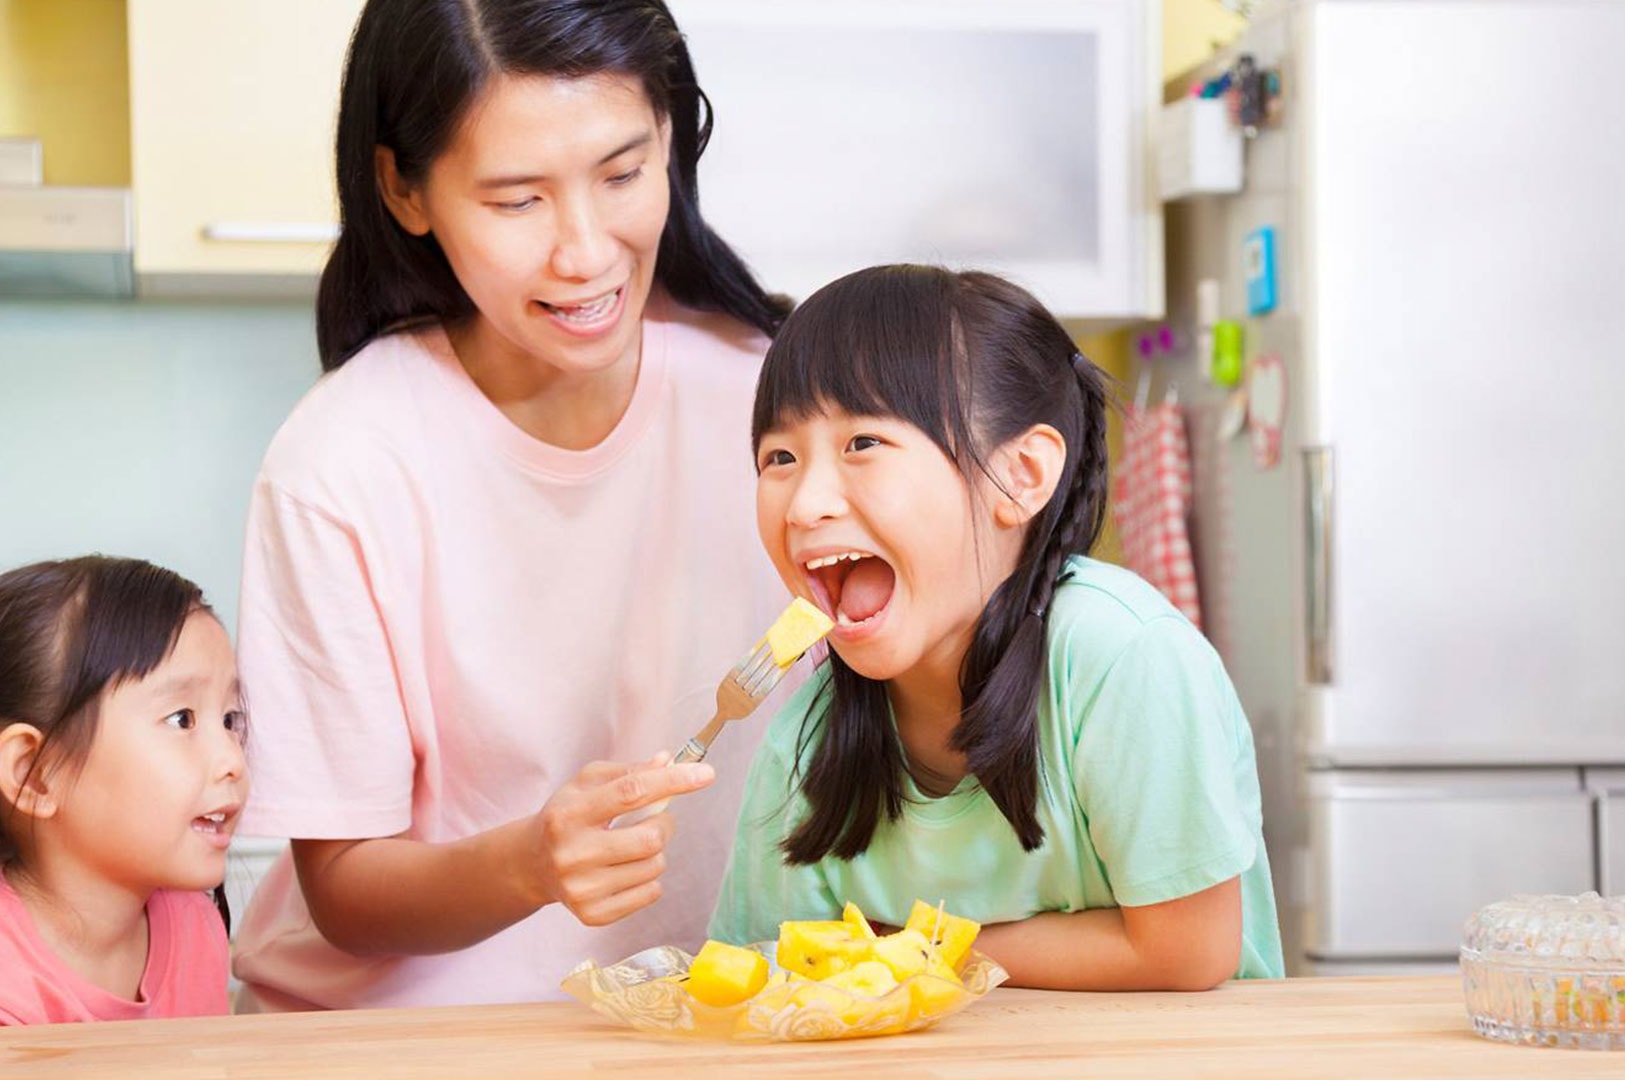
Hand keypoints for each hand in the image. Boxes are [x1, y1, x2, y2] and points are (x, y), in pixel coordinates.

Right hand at [524, 754, 714, 926]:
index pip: (630, 792)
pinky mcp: (592, 914)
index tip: (705, 774)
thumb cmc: (568, 816)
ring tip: (634, 844)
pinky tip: (627, 869)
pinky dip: (650, 878)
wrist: (533, 864)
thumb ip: (628, 771)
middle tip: (657, 818)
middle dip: (665, 823)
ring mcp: (581, 888)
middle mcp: (571, 853)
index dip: (672, 782)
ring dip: (656, 851)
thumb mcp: (587, 784)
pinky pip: (651, 893)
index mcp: (569, 813)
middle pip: (649, 838)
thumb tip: (668, 762)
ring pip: (654, 866)